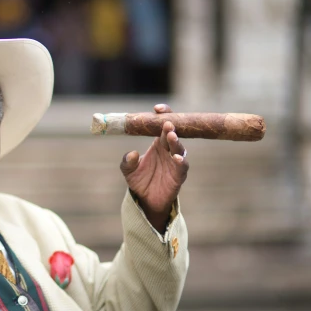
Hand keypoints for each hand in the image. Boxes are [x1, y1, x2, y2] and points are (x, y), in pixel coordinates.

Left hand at [120, 104, 188, 232]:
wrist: (146, 200)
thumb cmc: (139, 180)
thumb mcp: (128, 170)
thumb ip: (127, 161)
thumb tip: (132, 154)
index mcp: (157, 144)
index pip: (162, 125)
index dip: (163, 115)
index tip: (156, 109)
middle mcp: (168, 150)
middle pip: (173, 134)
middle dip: (171, 128)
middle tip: (166, 123)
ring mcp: (175, 162)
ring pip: (179, 148)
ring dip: (176, 142)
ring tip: (171, 136)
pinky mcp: (179, 175)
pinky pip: (182, 166)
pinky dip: (180, 161)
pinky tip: (175, 157)